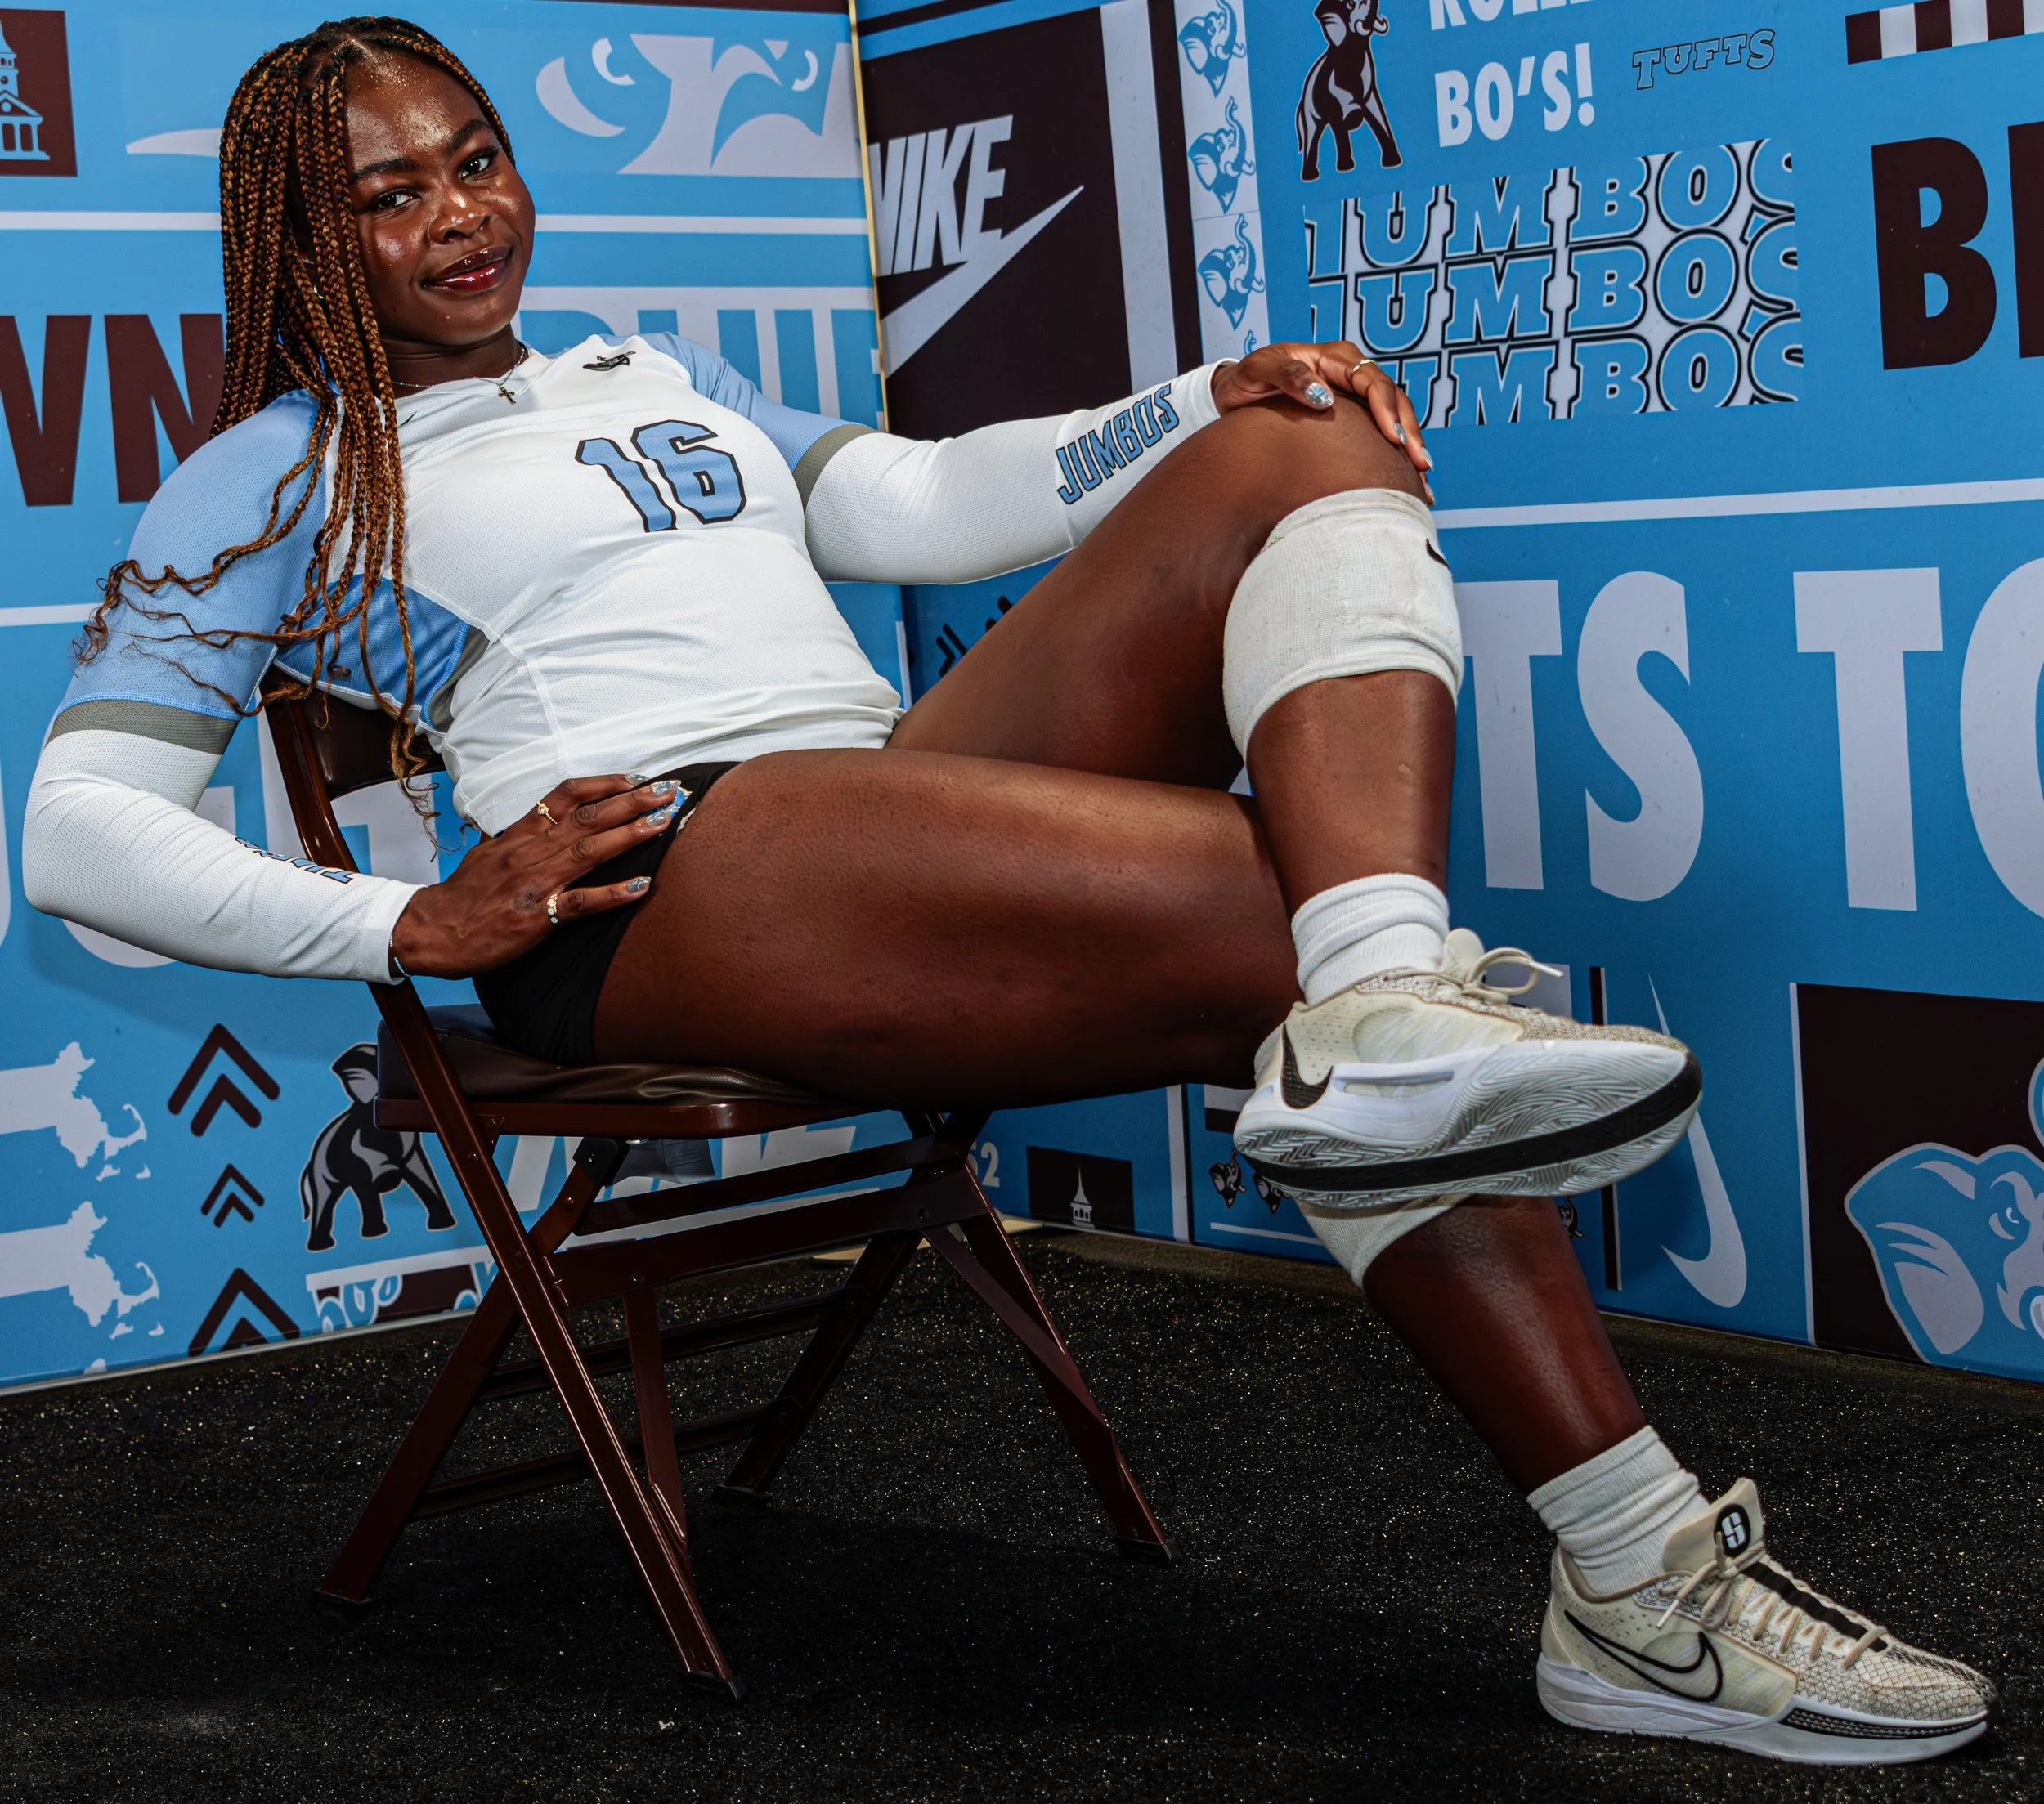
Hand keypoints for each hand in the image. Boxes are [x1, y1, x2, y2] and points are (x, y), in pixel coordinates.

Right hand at [388, 774, 679, 977]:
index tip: (638, 777)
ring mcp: (535, 882)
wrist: (432, 931)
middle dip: (632, 800)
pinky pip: (580, 902)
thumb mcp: (489, 852)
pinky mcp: (536, 916)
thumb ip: (521, 836)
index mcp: (521, 834)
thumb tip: (542, 821)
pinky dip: (612, 893)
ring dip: (630, 834)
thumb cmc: (464, 894)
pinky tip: (641, 886)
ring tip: (664, 821)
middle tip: (668, 790)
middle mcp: (531, 851)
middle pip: (588, 816)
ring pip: (589, 850)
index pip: (567, 795)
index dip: (605, 783)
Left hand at [1212, 342, 1433, 500]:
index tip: (1392, 437)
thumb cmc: (1245, 378)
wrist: (1234, 392)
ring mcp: (1354, 396)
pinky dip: (1394, 457)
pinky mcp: (1352, 417)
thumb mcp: (1258, 370)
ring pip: (1394, 418)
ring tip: (1423, 478)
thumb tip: (1323, 396)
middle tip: (1420, 464)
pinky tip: (1407, 481)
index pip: (1371, 380)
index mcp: (1334, 358)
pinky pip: (1379, 434)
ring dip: (1410, 447)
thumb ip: (1288, 377)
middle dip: (1409, 431)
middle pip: (1393, 399)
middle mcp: (1350, 374)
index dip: (1386, 408)